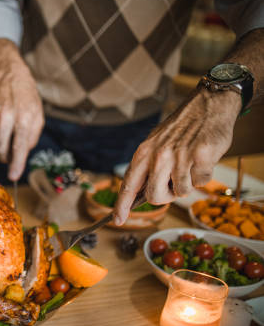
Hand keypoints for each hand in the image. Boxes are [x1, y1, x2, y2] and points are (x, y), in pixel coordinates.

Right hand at [0, 66, 43, 180]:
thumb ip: (31, 138)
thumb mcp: (38, 117)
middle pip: (0, 148)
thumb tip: (21, 155)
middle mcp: (6, 115)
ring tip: (10, 129)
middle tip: (11, 158)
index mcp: (24, 117)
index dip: (16, 163)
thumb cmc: (28, 100)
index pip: (19, 146)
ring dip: (3, 142)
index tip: (13, 176)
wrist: (12, 77)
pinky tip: (4, 121)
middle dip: (5, 158)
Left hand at [113, 87, 241, 224]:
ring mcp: (180, 156)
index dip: (121, 206)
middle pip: (155, 197)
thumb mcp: (156, 144)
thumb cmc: (181, 128)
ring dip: (188, 182)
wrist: (208, 105)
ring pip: (181, 192)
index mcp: (143, 153)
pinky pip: (201, 182)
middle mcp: (158, 156)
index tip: (117, 220)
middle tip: (174, 184)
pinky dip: (204, 175)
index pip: (128, 185)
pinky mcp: (201, 157)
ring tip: (190, 163)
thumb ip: (148, 167)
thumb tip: (142, 195)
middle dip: (166, 196)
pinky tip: (203, 158)